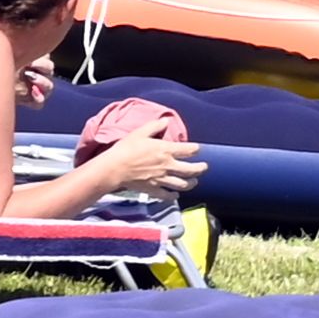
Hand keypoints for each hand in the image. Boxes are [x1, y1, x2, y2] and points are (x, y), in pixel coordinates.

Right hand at [77, 117, 198, 201]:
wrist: (114, 168)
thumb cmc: (126, 149)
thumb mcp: (140, 132)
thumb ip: (155, 126)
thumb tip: (166, 120)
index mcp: (166, 150)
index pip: (189, 150)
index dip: (196, 149)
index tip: (197, 149)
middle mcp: (168, 165)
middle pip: (191, 170)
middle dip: (200, 169)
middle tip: (204, 167)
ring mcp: (162, 179)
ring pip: (182, 184)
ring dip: (191, 183)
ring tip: (194, 182)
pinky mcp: (153, 190)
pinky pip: (167, 195)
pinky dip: (173, 196)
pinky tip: (175, 195)